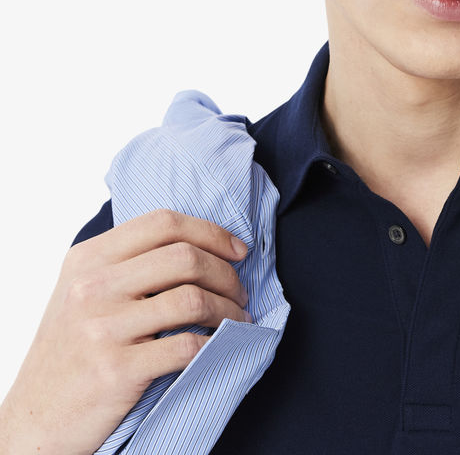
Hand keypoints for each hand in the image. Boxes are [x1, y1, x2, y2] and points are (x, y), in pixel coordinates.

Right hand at [0, 209, 249, 454]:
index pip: (163, 223)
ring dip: (228, 308)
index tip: (238, 250)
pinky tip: (219, 343)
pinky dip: (214, 343)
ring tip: (237, 316)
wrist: (35, 419)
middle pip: (184, 257)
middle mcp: (92, 287)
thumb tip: (200, 242)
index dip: (211, 232)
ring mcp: (102, 328)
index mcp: (88, 258)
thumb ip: (128, 261)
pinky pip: (185, 346)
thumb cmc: (70, 350)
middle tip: (240, 290)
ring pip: (192, 299)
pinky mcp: (116, 370)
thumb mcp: (83, 290)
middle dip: (226, 273)